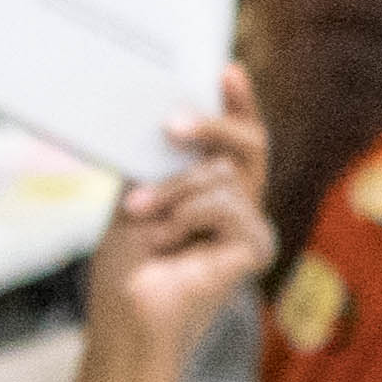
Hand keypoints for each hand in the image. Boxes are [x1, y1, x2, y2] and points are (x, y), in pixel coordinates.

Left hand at [90, 62, 272, 366]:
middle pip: (248, 143)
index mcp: (212, 189)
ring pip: (222, 175)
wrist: (125, 312)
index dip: (237, 103)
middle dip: (211, 125)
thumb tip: (166, 117)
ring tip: (144, 218)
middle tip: (171, 125)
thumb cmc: (127, 265)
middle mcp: (239, 203)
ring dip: (171, 193)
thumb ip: (157, 162)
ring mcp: (251, 225)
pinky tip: (169, 242)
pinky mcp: (256, 247)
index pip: (235, 139)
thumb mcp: (134, 197)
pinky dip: (186, 219)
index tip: (226, 69)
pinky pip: (226, 205)